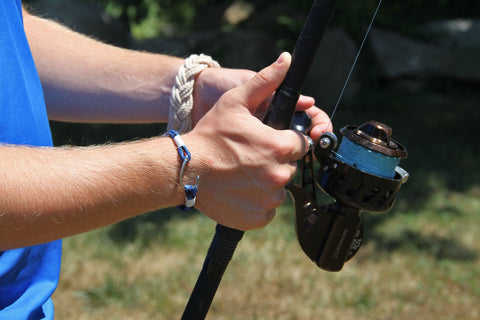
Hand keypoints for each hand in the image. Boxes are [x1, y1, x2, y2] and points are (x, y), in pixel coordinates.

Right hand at [184, 52, 329, 229]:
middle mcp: (279, 175)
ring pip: (278, 189)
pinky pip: (267, 209)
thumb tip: (286, 60)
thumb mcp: (236, 101)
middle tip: (249, 157)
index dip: (283, 141)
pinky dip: (257, 202)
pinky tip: (240, 190)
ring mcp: (269, 199)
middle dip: (274, 161)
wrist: (184, 170)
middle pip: (289, 166)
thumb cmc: (210, 136)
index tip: (266, 142)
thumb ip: (265, 81)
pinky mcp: (258, 217)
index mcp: (279, 147)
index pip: (300, 144)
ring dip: (266, 182)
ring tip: (242, 173)